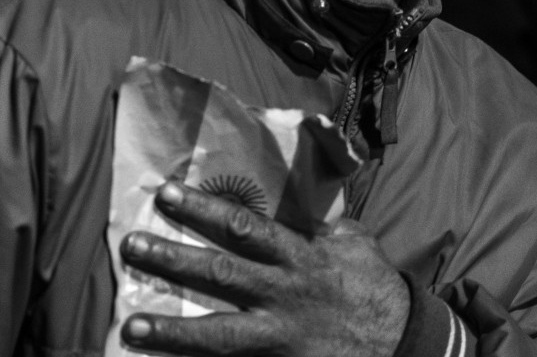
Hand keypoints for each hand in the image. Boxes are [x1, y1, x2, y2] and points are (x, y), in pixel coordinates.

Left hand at [119, 182, 409, 356]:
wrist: (406, 346)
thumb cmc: (377, 291)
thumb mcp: (357, 247)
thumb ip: (327, 228)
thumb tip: (309, 210)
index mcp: (299, 257)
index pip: (243, 226)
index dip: (203, 209)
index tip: (166, 194)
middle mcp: (283, 294)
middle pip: (220, 274)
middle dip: (173, 259)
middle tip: (130, 245)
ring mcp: (280, 336)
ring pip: (218, 333)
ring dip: (171, 329)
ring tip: (130, 324)